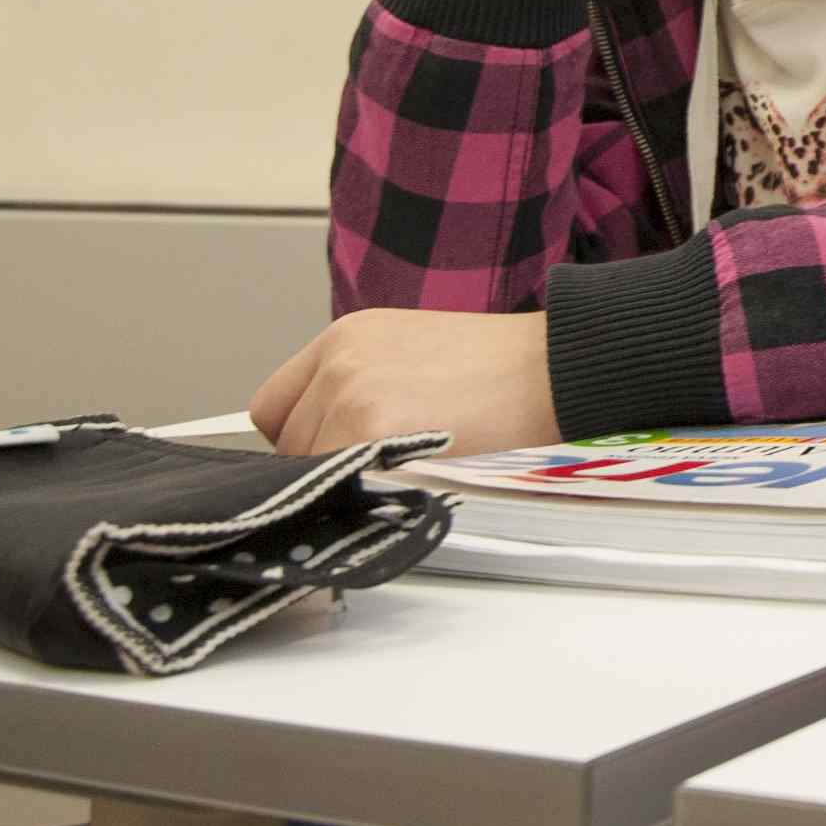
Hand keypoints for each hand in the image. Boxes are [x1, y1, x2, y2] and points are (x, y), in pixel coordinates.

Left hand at [251, 309, 559, 457]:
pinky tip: (403, 476)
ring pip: (308, 466)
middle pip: (287, 440)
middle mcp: (337, 359)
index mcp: (345, 335)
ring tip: (400, 466)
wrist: (549, 365)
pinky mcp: (367, 429)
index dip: (301, 434)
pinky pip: (335, 480)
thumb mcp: (411, 349)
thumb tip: (330, 437)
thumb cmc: (500, 365)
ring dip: (343, 477)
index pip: (276, 404)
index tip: (332, 449)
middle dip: (323, 460)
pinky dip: (360, 490)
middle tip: (379, 464)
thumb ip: (360, 380)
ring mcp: (348, 393)